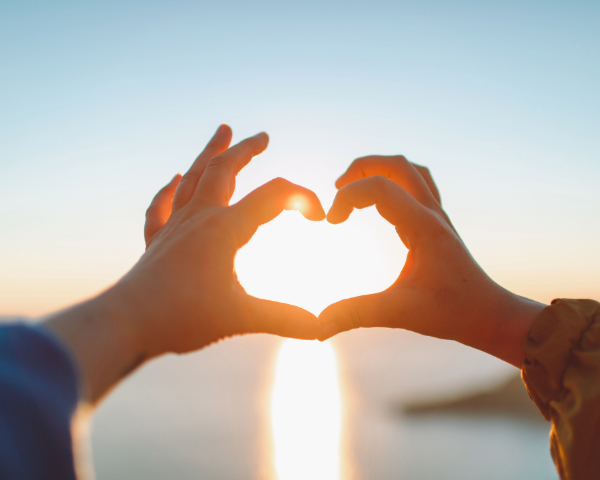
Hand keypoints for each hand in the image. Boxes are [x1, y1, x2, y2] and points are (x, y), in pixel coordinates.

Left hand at [46, 125, 324, 402]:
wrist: (127, 323)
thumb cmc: (183, 317)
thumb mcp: (240, 318)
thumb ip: (283, 319)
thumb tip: (321, 329)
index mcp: (225, 229)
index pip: (274, 196)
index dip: (304, 199)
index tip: (319, 218)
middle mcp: (199, 218)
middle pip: (224, 170)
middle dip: (246, 150)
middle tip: (262, 136)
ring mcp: (174, 227)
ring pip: (193, 177)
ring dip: (209, 153)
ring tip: (222, 130)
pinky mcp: (156, 242)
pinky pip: (161, 207)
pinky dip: (169, 190)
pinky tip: (173, 180)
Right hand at [318, 155, 543, 366]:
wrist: (490, 315)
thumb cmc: (453, 313)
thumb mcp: (401, 313)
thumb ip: (357, 315)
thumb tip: (318, 327)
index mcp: (423, 227)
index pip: (379, 187)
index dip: (347, 197)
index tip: (331, 222)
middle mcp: (432, 214)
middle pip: (397, 165)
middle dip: (361, 169)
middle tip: (336, 189)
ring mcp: (437, 216)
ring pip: (410, 171)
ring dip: (379, 170)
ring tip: (353, 188)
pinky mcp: (437, 224)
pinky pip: (418, 186)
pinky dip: (394, 183)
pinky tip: (380, 205)